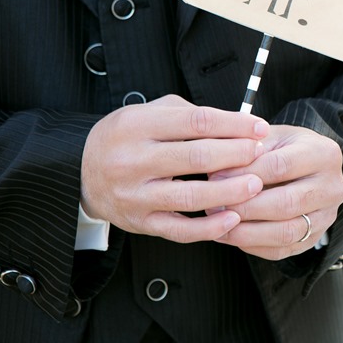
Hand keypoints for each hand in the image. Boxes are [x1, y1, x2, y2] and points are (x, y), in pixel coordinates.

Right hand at [81, 95, 269, 242]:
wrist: (82, 172)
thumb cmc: (127, 137)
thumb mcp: (149, 112)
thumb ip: (190, 115)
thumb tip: (239, 124)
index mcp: (137, 125)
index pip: (197, 122)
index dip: (234, 125)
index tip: (260, 128)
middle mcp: (133, 160)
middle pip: (196, 157)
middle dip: (236, 154)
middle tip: (260, 153)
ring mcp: (135, 195)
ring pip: (190, 196)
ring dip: (229, 191)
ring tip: (255, 184)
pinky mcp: (140, 222)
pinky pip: (179, 230)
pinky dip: (209, 226)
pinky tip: (233, 219)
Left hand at [210, 125, 342, 260]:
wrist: (306, 167)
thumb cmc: (283, 148)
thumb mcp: (268, 137)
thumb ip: (245, 151)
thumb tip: (217, 176)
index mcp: (324, 154)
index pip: (281, 166)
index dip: (245, 174)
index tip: (216, 178)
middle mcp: (333, 187)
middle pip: (286, 203)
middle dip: (245, 207)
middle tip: (215, 205)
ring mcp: (327, 216)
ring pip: (285, 232)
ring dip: (246, 232)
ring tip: (218, 224)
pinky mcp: (314, 238)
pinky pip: (281, 250)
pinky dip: (252, 245)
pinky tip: (230, 235)